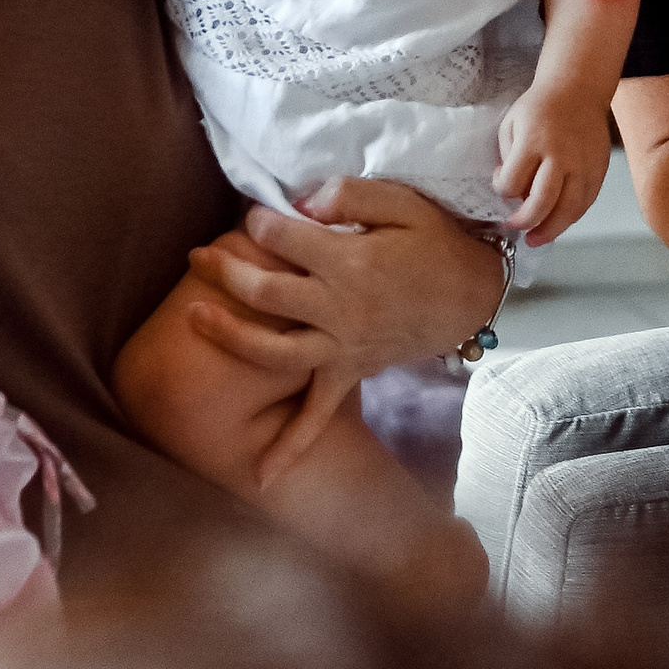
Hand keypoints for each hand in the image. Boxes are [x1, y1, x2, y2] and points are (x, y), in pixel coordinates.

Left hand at [181, 177, 503, 482]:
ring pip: (273, 351)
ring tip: (194, 317)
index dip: (259, 223)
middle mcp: (340, 308)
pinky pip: (318, 414)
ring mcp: (343, 346)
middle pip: (265, 293)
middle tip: (198, 256)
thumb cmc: (437, 243)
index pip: (283, 239)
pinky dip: (291, 445)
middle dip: (225, 271)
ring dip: (229, 337)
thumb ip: (349, 195)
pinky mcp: (350, 371)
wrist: (474, 294)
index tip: (251, 216)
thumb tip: (299, 203)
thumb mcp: (402, 203)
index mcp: (350, 262)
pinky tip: (262, 473)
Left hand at [497, 83, 613, 244]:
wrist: (578, 89)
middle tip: (514, 228)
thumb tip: (512, 191)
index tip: (502, 186)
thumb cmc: (539, 107)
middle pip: (543, 202)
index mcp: (534, 141)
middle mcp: (561, 155)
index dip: (502, 190)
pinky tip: (558, 223)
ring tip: (536, 239)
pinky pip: (586, 202)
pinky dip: (571, 217)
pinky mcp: (599, 170)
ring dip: (551, 229)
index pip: (513, 181)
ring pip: (569, 209)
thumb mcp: (511, 123)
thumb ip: (508, 157)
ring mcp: (583, 165)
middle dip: (525, 222)